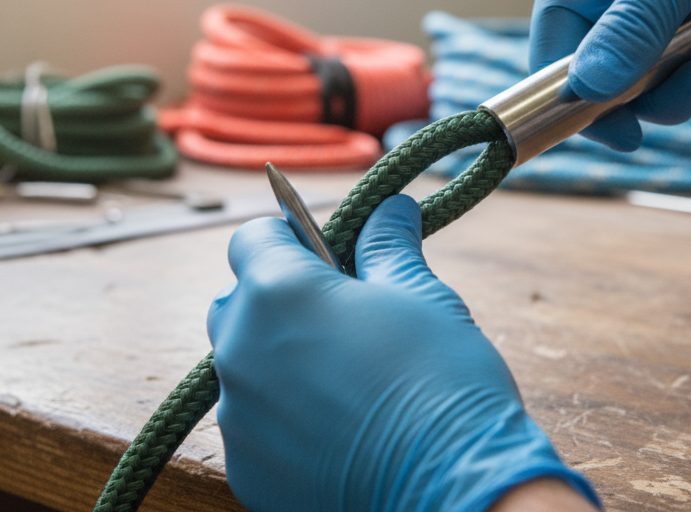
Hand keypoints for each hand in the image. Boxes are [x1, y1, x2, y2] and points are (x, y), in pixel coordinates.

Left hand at [208, 195, 598, 511]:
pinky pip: (252, 426)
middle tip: (342, 320)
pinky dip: (282, 421)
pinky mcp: (246, 468)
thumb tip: (391, 207)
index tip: (326, 256)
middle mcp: (239, 348)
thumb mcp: (421, 295)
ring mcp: (237, 415)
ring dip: (278, 363)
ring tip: (345, 383)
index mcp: (278, 291)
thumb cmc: (442, 380)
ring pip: (243, 367)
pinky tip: (338, 431)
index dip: (288, 240)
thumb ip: (389, 245)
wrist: (453, 487)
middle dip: (278, 302)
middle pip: (238, 303)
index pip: (251, 238)